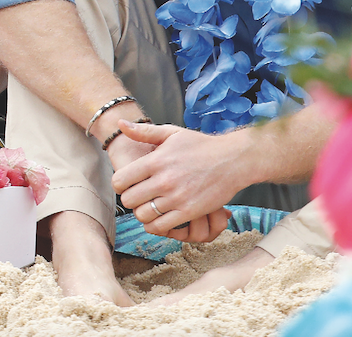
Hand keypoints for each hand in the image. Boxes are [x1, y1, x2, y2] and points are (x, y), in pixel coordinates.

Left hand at [112, 120, 244, 237]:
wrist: (232, 160)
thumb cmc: (200, 145)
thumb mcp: (171, 133)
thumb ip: (143, 131)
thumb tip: (120, 124)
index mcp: (156, 160)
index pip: (121, 180)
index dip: (119, 184)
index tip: (126, 183)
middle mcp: (164, 180)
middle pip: (129, 200)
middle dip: (129, 199)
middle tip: (137, 196)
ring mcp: (177, 198)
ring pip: (143, 215)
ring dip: (142, 213)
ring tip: (148, 206)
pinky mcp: (189, 212)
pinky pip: (162, 227)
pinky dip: (156, 225)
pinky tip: (159, 217)